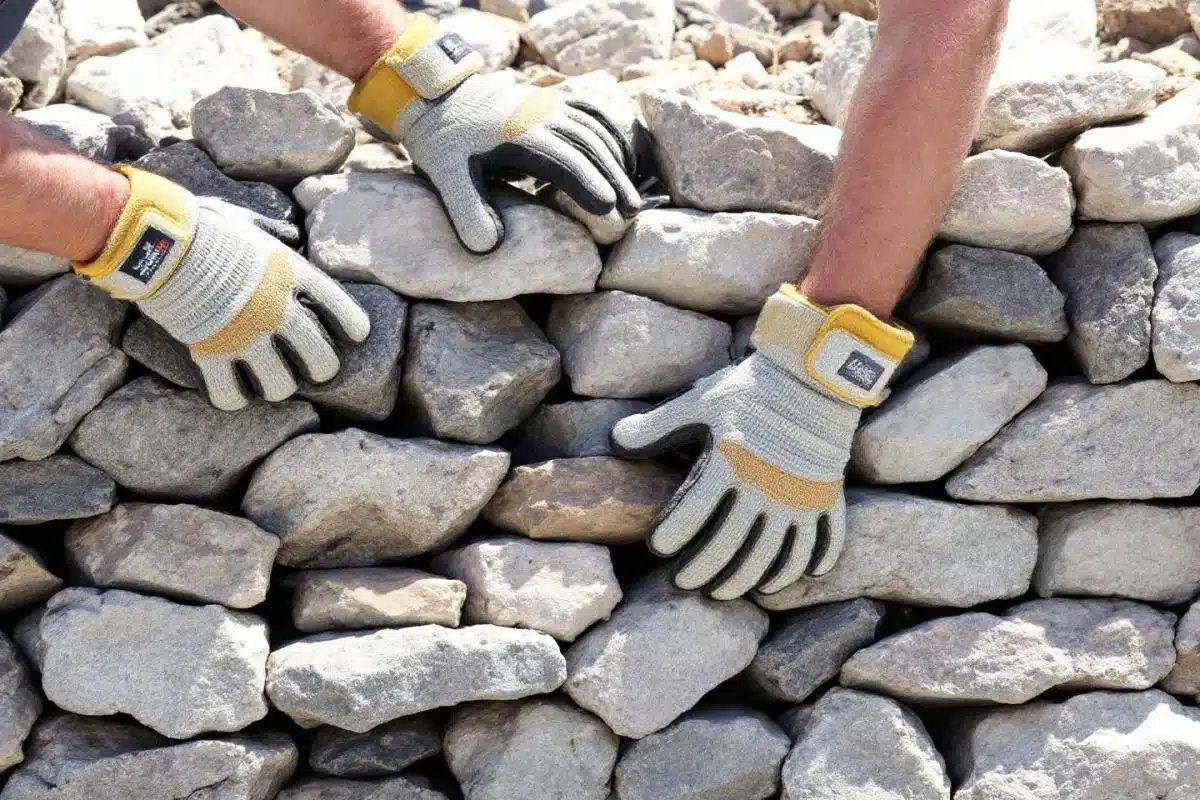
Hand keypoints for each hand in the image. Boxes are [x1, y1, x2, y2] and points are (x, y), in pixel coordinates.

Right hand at [74, 167, 369, 411]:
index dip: (352, 324)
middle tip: (318, 370)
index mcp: (290, 275)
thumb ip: (273, 233)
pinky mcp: (211, 353)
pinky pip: (230, 393)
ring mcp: (246, 336)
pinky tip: (236, 396)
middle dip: (323, 368)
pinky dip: (234, 398)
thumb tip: (290, 234)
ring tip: (274, 384)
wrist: (159, 242)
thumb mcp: (249, 223)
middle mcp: (277, 311)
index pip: (337, 305)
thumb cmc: (204, 226)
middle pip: (319, 357)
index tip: (357, 335)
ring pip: (280, 384)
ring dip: (279, 386)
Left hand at [348, 14, 640, 252]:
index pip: (563, 160)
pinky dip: (611, 137)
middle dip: (613, 179)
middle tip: (632, 214)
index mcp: (517, 133)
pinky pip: (590, 116)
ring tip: (631, 198)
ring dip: (616, 163)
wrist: (433, 96)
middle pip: (588, 146)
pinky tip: (624, 160)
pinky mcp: (550, 104)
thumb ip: (466, 211)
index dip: (588, 185)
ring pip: (593, 131)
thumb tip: (488, 248)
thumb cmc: (441, 142)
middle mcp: (539, 115)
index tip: (610, 211)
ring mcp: (547, 106)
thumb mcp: (444, 177)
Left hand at [611, 286, 912, 599]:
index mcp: (729, 463)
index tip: (657, 549)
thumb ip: (658, 428)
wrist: (814, 377)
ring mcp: (800, 499)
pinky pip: (818, 546)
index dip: (672, 536)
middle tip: (683, 583)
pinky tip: (779, 581)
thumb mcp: (699, 403)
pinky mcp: (826, 501)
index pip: (693, 513)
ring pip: (772, 557)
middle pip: (731, 546)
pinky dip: (801, 569)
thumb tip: (616, 440)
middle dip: (703, 571)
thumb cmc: (751, 390)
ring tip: (724, 593)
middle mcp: (765, 488)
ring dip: (746, 581)